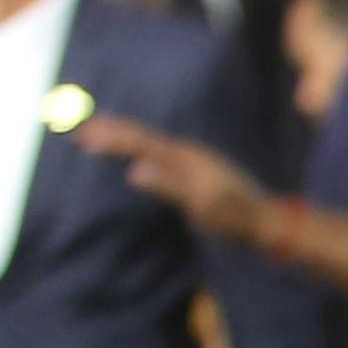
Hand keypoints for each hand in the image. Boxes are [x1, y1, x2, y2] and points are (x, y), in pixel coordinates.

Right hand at [75, 114, 281, 253]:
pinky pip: (159, 151)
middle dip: (111, 131)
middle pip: (143, 136)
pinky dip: (139, 147)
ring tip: (95, 131)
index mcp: (187, 158)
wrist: (269, 222)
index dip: (113, 138)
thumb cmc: (237, 220)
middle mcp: (189, 153)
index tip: (86, 134)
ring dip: (122, 136)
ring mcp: (194, 159)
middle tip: (78, 125)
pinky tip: (133, 151)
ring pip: (150, 141)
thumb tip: (135, 170)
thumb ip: (170, 187)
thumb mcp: (204, 207)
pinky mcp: (196, 169)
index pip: (143, 143)